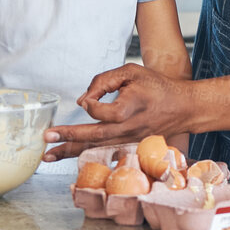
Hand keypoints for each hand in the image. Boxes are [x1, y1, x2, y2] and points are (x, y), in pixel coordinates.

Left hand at [48, 63, 193, 160]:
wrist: (183, 108)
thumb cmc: (157, 86)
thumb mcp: (132, 71)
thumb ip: (104, 81)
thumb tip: (82, 100)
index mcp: (131, 108)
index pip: (101, 112)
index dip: (91, 102)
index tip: (89, 97)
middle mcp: (129, 129)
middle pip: (94, 137)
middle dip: (68, 138)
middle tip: (46, 139)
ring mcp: (129, 141)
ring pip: (95, 148)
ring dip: (70, 152)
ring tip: (47, 156)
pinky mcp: (129, 146)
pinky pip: (103, 151)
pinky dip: (84, 155)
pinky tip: (67, 157)